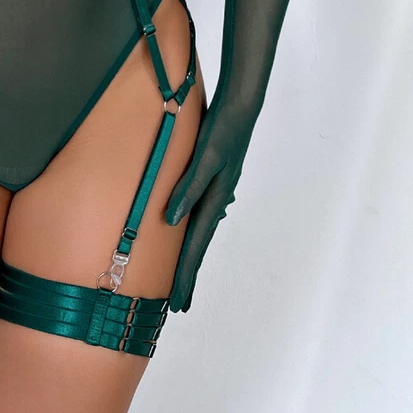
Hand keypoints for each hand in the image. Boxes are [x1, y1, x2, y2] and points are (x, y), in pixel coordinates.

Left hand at [165, 101, 255, 311]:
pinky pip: (199, 213)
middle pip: (198, 244)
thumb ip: (188, 186)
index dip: (185, 275)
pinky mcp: (213, 179)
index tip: (178, 304)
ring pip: (199, 230)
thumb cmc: (222, 130)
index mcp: (214, 199)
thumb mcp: (205, 157)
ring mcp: (216, 190)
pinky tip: (188, 232)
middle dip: (187, 274)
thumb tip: (171, 219)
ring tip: (182, 276)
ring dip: (190, 253)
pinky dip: (192, 230)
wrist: (241, 107)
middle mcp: (217, 199)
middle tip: (179, 305)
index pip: (195, 246)